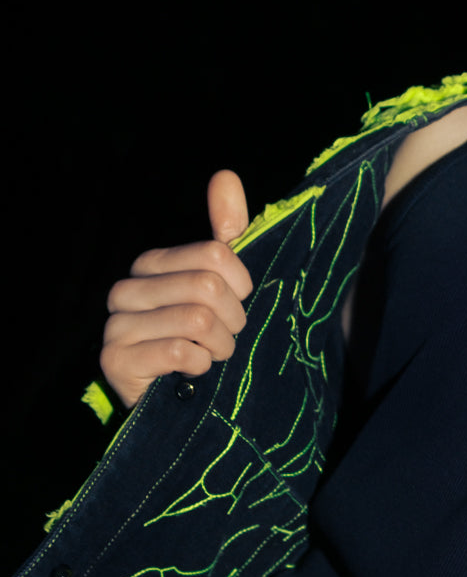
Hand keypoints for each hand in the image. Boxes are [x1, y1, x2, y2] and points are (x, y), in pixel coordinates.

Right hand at [100, 170, 252, 408]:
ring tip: (209, 356)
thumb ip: (225, 232)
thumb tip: (226, 176)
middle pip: (209, 287)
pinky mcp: (115, 360)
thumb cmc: (202, 340)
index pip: (217, 255)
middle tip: (225, 339)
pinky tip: (192, 371)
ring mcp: (116, 325)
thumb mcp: (220, 284)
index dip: (242, 286)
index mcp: (151, 265)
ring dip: (220, 347)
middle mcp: (126, 289)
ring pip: (198, 320)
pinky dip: (200, 365)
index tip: (237, 305)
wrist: (178, 400)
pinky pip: (178, 351)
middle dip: (234, 321)